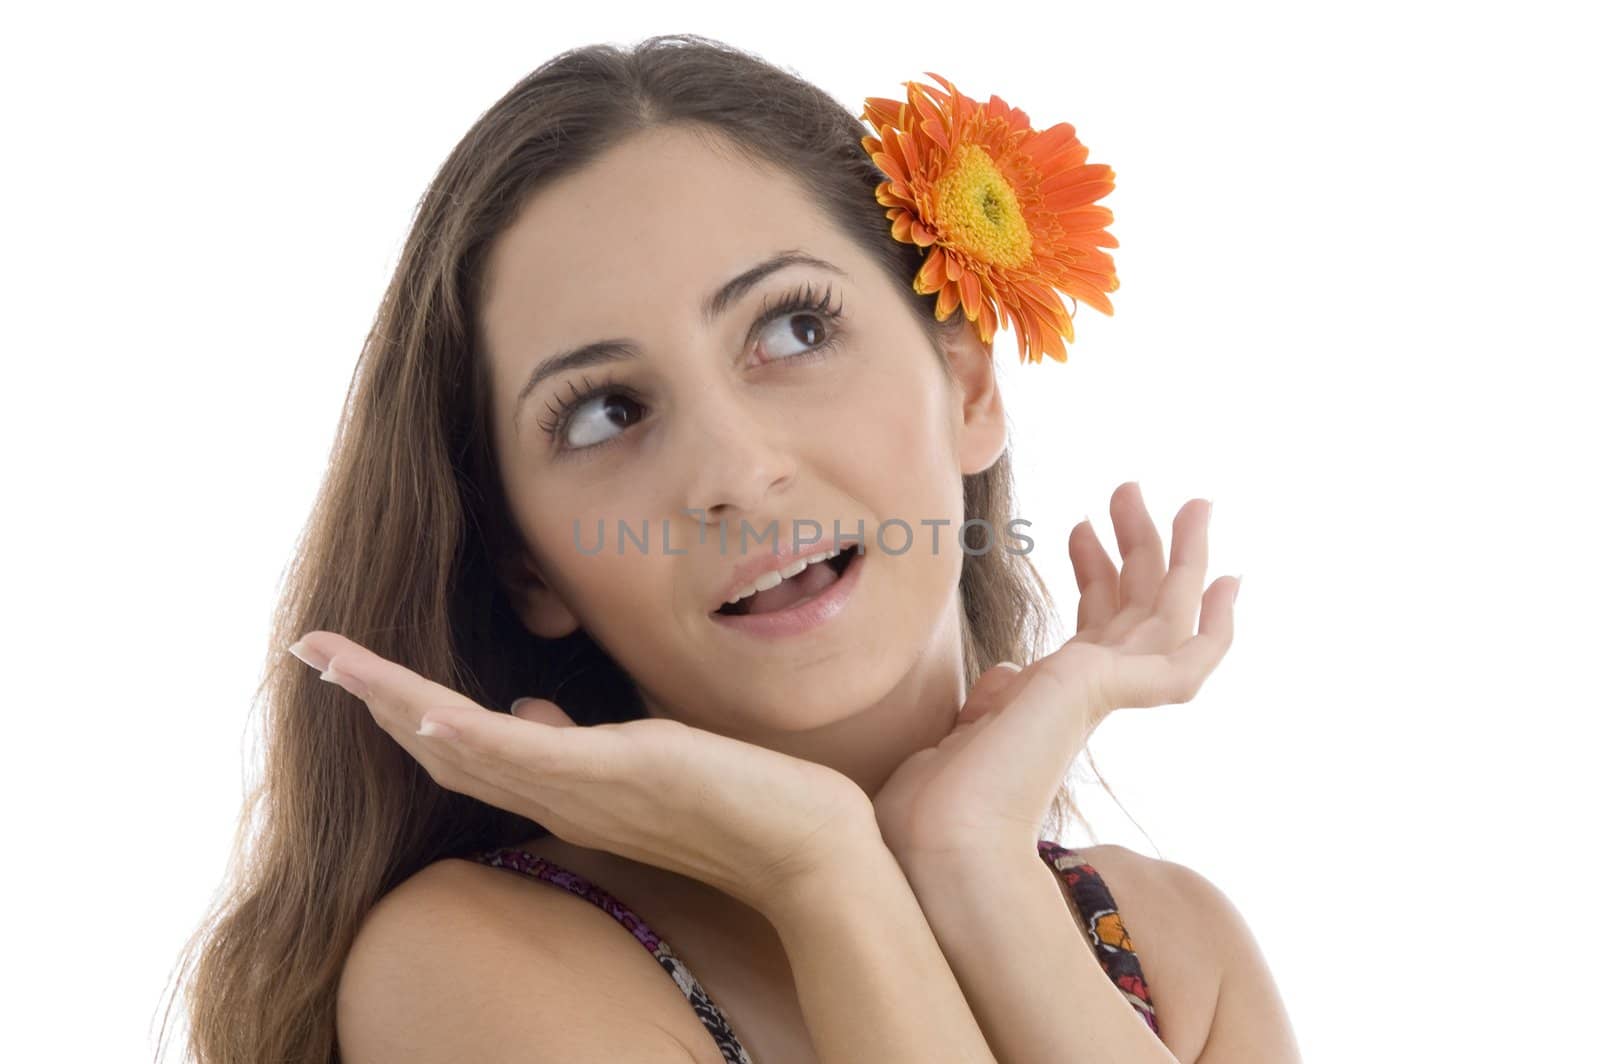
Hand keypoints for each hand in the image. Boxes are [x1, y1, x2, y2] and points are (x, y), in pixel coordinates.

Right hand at [287, 631, 875, 912]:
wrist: (805, 846)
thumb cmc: (735, 800)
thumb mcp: (645, 760)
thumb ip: (577, 741)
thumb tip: (528, 706)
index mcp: (560, 788)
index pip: (464, 749)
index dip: (402, 710)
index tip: (354, 668)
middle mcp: (556, 798)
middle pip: (442, 750)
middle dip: (374, 700)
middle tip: (315, 655)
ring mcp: (580, 792)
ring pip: (465, 748)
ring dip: (394, 704)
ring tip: (336, 664)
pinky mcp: (616, 777)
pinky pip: (525, 756)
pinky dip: (467, 731)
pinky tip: (422, 706)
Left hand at [873, 482, 1239, 866]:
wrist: (937, 834)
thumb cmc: (937, 797)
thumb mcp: (967, 726)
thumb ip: (998, 695)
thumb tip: (1014, 672)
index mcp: (1054, 703)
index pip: (1091, 629)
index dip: (1096, 575)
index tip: (1081, 526)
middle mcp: (1085, 699)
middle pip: (1132, 609)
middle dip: (1136, 545)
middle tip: (1129, 488)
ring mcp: (1102, 699)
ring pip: (1166, 618)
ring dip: (1177, 556)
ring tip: (1183, 499)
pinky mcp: (1109, 695)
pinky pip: (1186, 663)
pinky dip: (1213, 627)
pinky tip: (1228, 583)